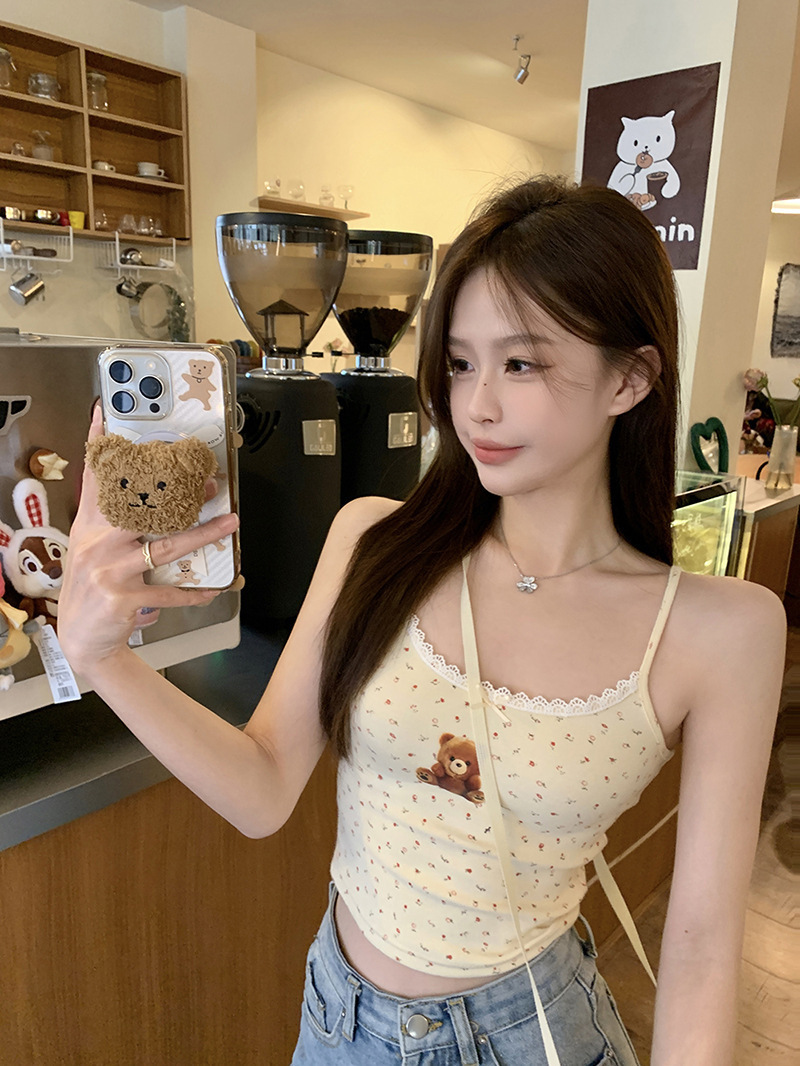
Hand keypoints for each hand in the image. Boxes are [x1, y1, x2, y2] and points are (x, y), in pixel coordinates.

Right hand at [59, 406, 239, 674]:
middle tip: (211, 483)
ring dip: (204, 535)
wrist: (83, 638)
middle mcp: (98, 544)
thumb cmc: (93, 587)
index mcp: (91, 527)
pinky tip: (217, 589)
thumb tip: (146, 494)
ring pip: (166, 548)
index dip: (99, 446)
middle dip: (180, 495)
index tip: (104, 414)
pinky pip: (170, 592)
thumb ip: (110, 519)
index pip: (94, 479)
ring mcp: (111, 572)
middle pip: (144, 510)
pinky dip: (195, 592)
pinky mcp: (124, 598)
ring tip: (230, 523)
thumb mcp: (91, 548)